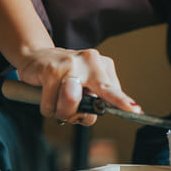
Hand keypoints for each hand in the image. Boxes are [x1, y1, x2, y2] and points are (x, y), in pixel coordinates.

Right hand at [16, 47, 140, 125]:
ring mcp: (69, 64)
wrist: (36, 56)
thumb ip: (91, 102)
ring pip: (69, 106)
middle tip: (72, 111)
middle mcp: (88, 60)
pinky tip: (46, 94)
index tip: (134, 110)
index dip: (121, 101)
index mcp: (101, 64)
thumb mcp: (84, 86)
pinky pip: (50, 106)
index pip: (112, 88)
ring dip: (61, 111)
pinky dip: (47, 108)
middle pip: (91, 103)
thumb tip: (84, 113)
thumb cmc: (64, 75)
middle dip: (80, 114)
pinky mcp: (50, 70)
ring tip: (57, 98)